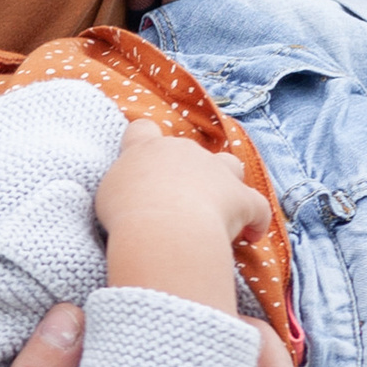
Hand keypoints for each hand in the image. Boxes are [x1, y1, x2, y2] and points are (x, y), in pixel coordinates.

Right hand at [90, 116, 265, 248]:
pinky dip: (256, 221)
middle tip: (172, 205)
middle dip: (185, 172)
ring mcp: (216, 172)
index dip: (143, 140)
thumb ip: (121, 186)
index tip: (141, 159)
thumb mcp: (109, 195)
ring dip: (227, 182)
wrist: (163, 228)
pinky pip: (257, 207)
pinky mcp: (242, 198)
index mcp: (146, 149)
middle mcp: (184, 152)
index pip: (142, 130)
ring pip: (230, 166)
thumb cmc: (127, 213)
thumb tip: (130, 194)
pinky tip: (252, 235)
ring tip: (220, 207)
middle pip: (189, 151)